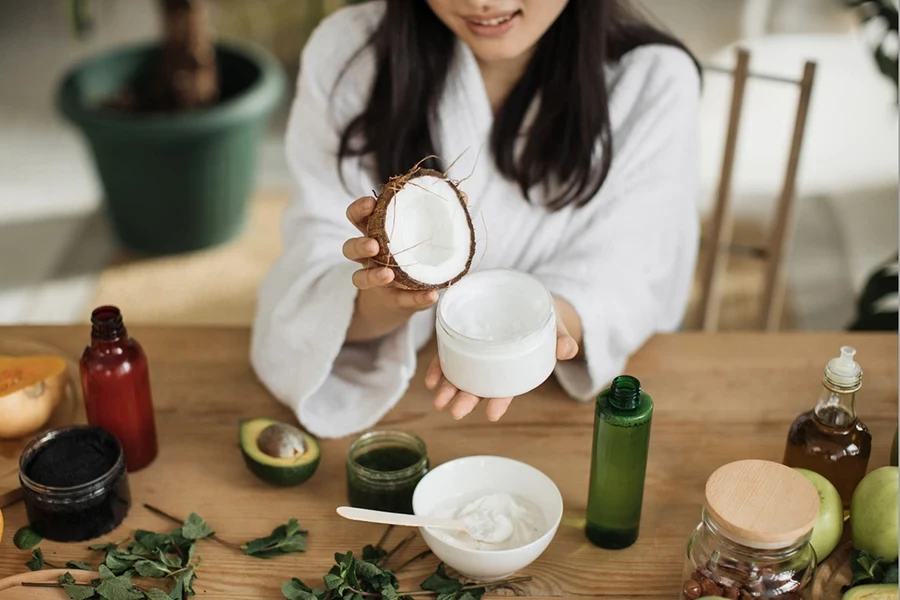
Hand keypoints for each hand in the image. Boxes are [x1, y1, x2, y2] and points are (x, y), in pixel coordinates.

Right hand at [343, 196, 438, 342]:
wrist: (408, 291)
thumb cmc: (413, 251)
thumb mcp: (422, 232)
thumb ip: (439, 215)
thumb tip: (462, 194)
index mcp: (373, 232)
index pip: (357, 218)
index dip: (359, 210)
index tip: (371, 204)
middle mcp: (369, 256)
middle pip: (350, 247)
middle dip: (360, 245)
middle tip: (374, 245)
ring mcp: (375, 278)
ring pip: (358, 277)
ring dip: (372, 275)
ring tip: (388, 275)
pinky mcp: (390, 298)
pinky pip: (399, 299)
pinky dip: (416, 298)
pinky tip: (431, 295)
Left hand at [425, 310, 578, 420]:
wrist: (529, 299)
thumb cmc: (544, 318)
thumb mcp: (557, 327)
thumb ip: (562, 339)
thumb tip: (568, 349)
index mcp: (515, 367)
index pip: (507, 388)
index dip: (499, 400)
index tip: (492, 414)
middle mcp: (494, 365)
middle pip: (479, 385)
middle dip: (466, 399)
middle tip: (455, 411)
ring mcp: (477, 354)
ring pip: (461, 375)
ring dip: (449, 388)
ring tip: (438, 400)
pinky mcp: (464, 339)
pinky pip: (449, 357)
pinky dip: (439, 369)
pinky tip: (431, 379)